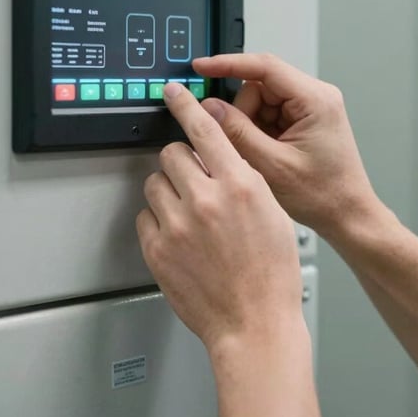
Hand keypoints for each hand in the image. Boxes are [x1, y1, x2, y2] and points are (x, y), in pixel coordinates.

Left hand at [136, 82, 303, 352]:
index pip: (206, 128)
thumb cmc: (271, 276)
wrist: (255, 324)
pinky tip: (179, 237)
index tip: (174, 92)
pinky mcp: (157, 249)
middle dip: (182, 162)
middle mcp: (206, 199)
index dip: (187, 104)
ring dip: (169, 191)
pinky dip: (159, 221)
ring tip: (189, 215)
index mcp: (240, 185)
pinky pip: (145, 216)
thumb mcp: (272, 213)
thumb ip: (243, 180)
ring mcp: (177, 225)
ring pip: (155, 183)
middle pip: (172, 153)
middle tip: (193, 182)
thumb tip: (220, 161)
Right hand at [192, 53, 385, 238]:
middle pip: (258, 86)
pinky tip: (266, 154)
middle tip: (243, 144)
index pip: (264, 67)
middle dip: (242, 113)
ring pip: (259, 101)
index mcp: (315, 100)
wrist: (347, 215)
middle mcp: (315, 97)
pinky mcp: (303, 120)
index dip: (227, 65)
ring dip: (250, 126)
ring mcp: (310, 108)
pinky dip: (258, 133)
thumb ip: (237, 133)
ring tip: (262, 156)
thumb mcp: (272, 166)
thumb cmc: (325, 195)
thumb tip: (208, 109)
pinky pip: (267, 115)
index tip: (201, 67)